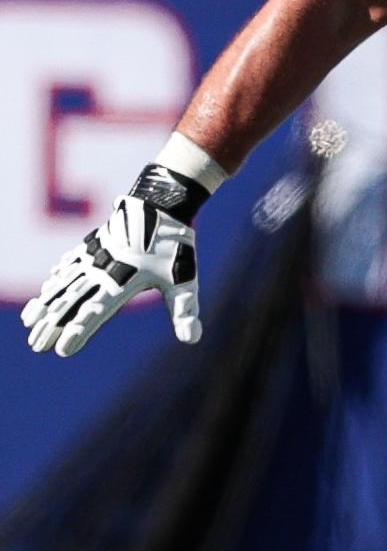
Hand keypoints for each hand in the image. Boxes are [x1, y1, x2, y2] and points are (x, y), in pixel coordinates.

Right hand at [21, 195, 201, 356]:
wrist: (162, 201)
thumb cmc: (175, 244)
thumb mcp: (183, 279)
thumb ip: (184, 310)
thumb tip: (192, 340)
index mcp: (123, 281)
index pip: (96, 312)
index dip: (79, 331)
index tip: (61, 349)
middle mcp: (103, 270)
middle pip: (72, 302)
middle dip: (52, 325)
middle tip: (35, 345)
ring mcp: (95, 255)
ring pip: (65, 283)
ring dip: (46, 304)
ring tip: (30, 321)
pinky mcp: (93, 243)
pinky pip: (70, 263)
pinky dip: (56, 277)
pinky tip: (47, 288)